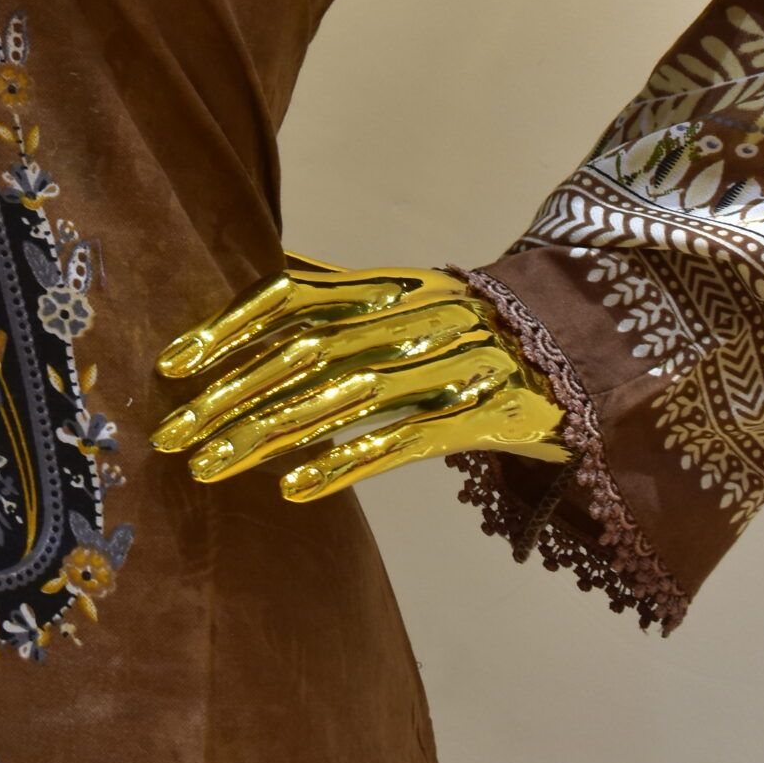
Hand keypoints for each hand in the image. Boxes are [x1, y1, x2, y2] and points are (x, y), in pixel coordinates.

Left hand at [152, 254, 570, 504]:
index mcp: (387, 285)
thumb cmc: (472, 328)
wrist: (591, 345)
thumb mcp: (405, 294)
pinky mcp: (485, 415)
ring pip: (343, 397)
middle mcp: (412, 316)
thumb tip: (261, 273)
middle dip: (230, 393)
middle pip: (305, 352)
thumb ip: (337, 288)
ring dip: (268, 433)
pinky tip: (294, 488)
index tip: (172, 364)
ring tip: (210, 466)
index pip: (292, 297)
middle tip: (172, 433)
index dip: (228, 327)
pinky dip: (346, 462)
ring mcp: (451, 363)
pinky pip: (405, 439)